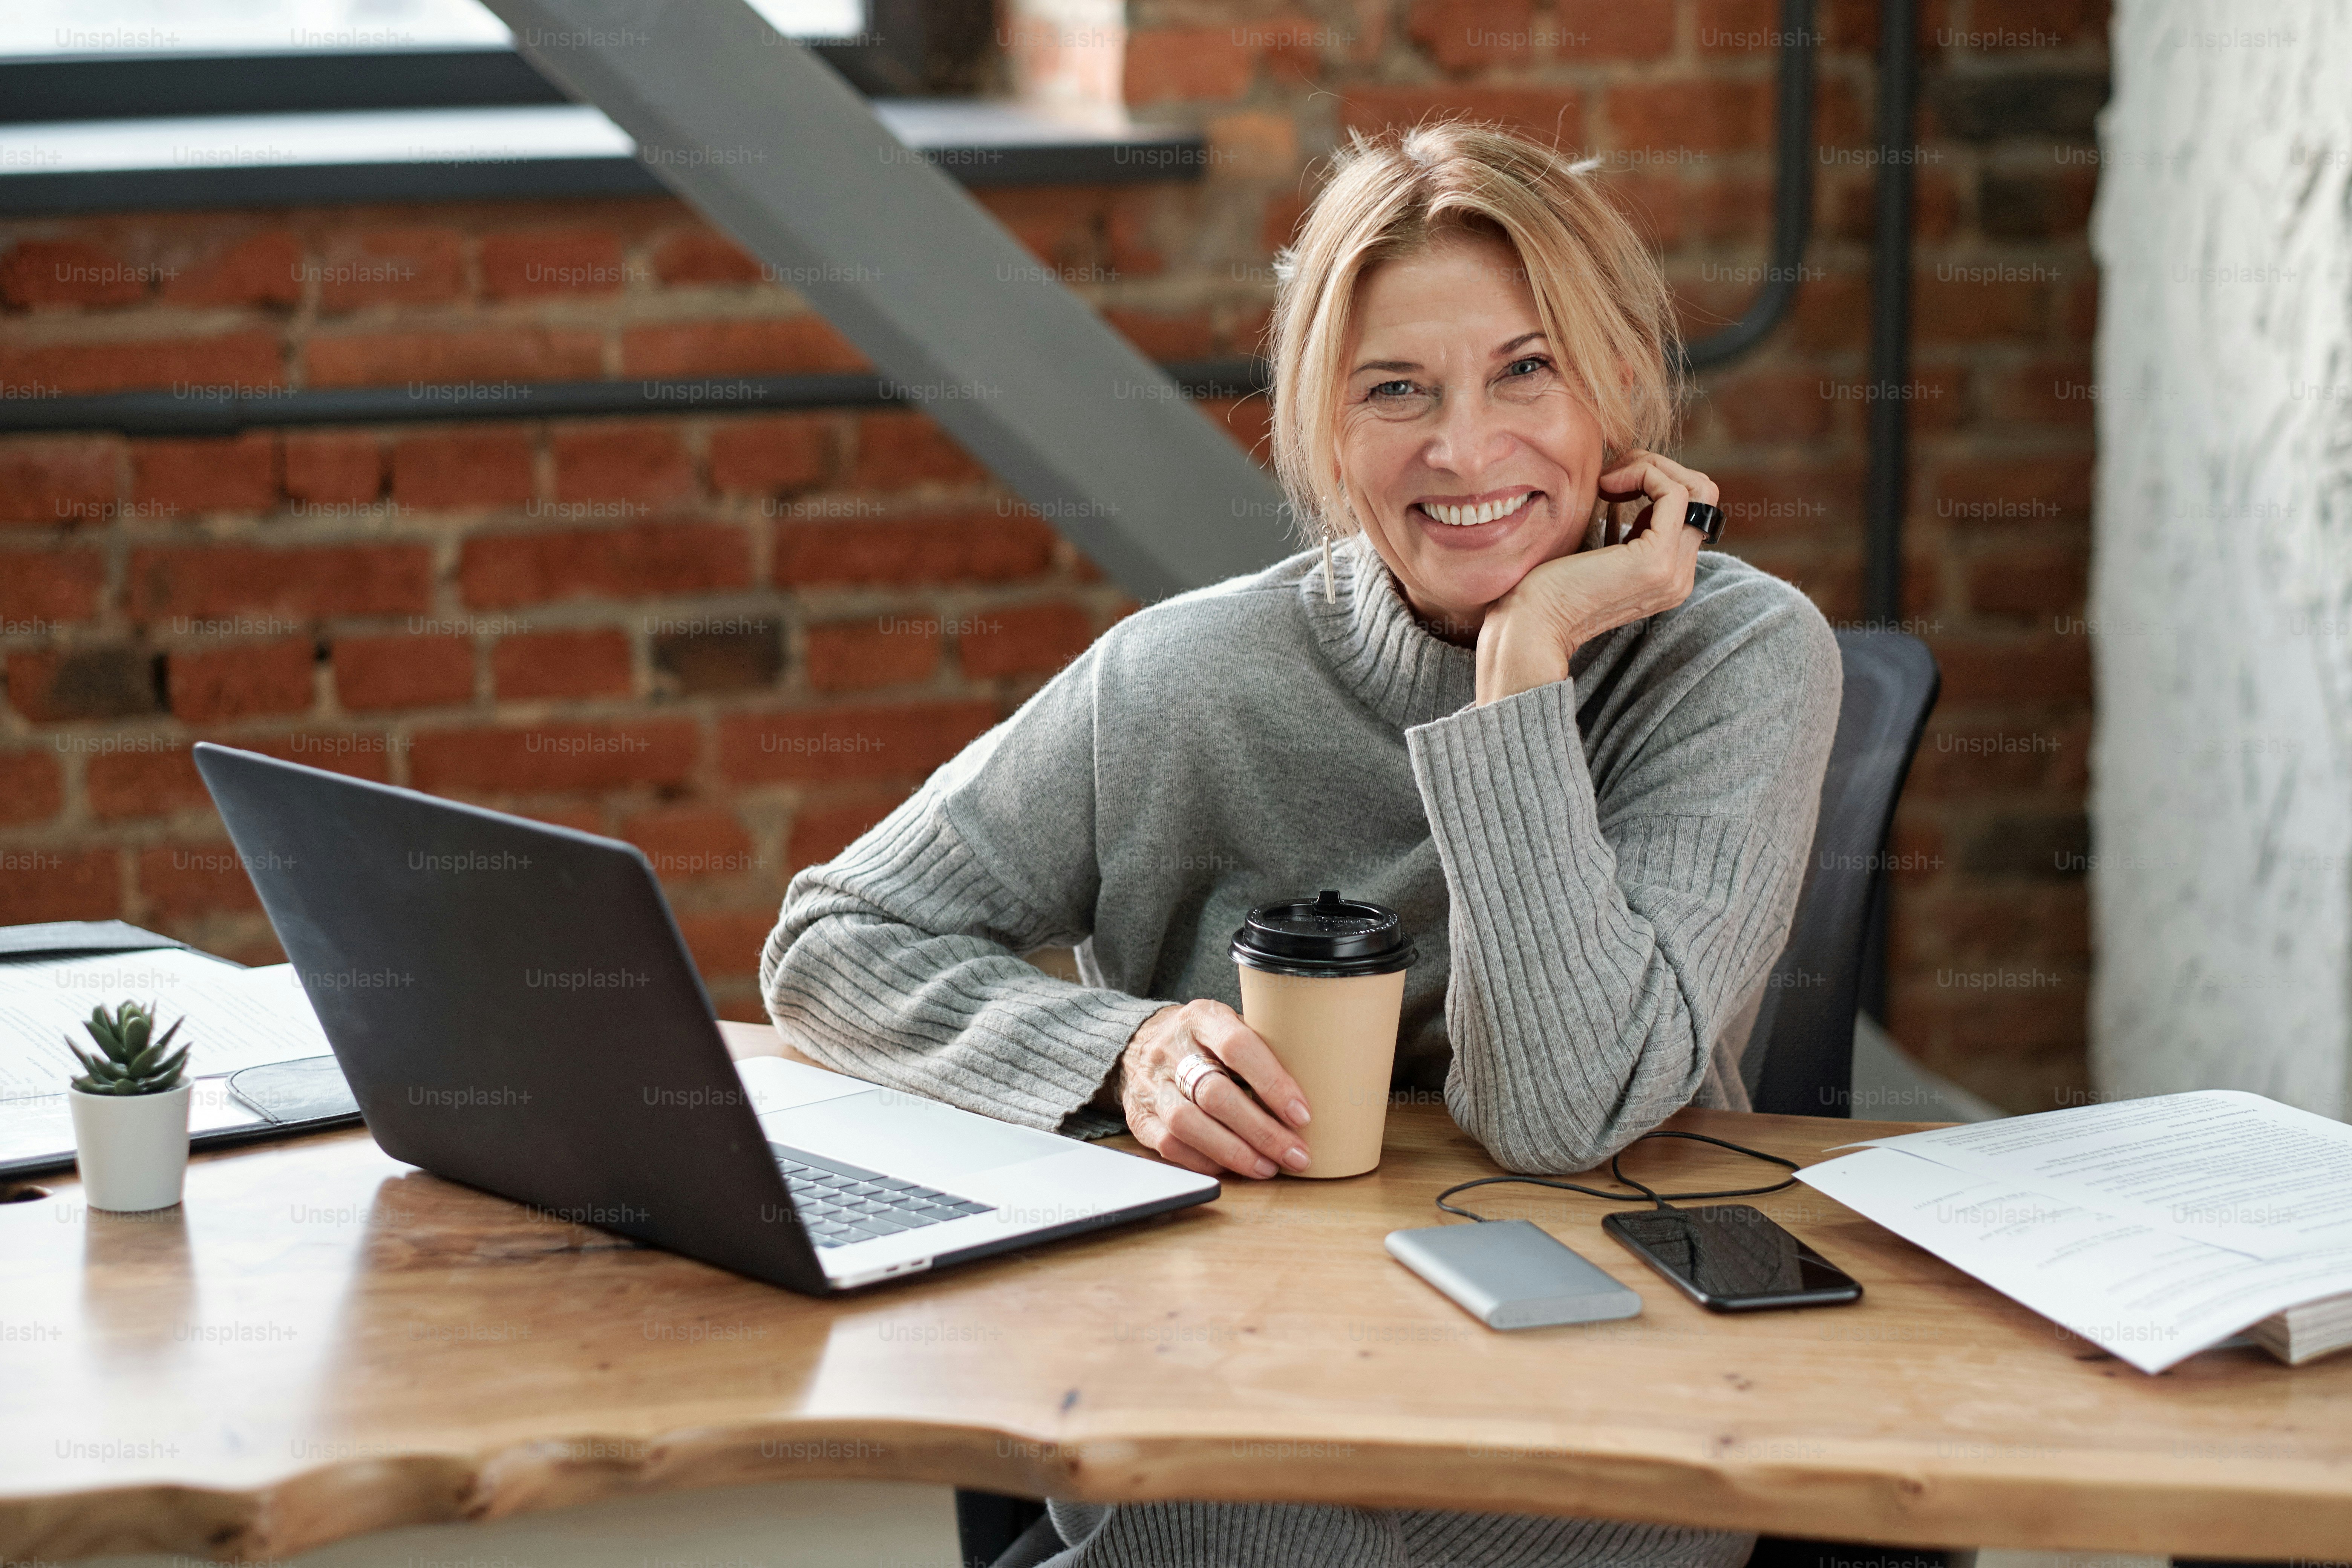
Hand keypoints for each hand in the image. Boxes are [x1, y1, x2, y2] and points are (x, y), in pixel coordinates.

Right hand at [1115, 1000, 1312, 1178]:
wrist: (1138, 1044)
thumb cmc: (1203, 1040)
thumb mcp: (1229, 1025)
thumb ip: (1263, 1047)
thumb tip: (1321, 1084)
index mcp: (1201, 1018)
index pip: (1237, 1046)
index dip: (1272, 1082)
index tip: (1302, 1114)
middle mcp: (1171, 1049)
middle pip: (1215, 1094)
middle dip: (1261, 1131)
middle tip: (1296, 1154)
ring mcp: (1151, 1084)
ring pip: (1189, 1125)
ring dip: (1235, 1152)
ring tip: (1269, 1167)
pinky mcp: (1140, 1117)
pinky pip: (1171, 1146)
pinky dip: (1206, 1161)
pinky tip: (1235, 1169)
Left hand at [1473, 450, 1720, 705]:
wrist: (1532, 622)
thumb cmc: (1551, 584)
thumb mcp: (1605, 550)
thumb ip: (1634, 527)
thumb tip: (1640, 482)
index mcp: (1670, 574)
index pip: (1693, 509)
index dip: (1657, 482)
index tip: (1611, 484)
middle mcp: (1680, 576)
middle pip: (1703, 496)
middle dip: (1659, 468)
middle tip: (1613, 474)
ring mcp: (1672, 570)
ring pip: (1697, 490)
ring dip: (1651, 468)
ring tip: (1608, 480)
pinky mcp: (1656, 559)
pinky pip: (1675, 494)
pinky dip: (1645, 474)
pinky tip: (1606, 486)